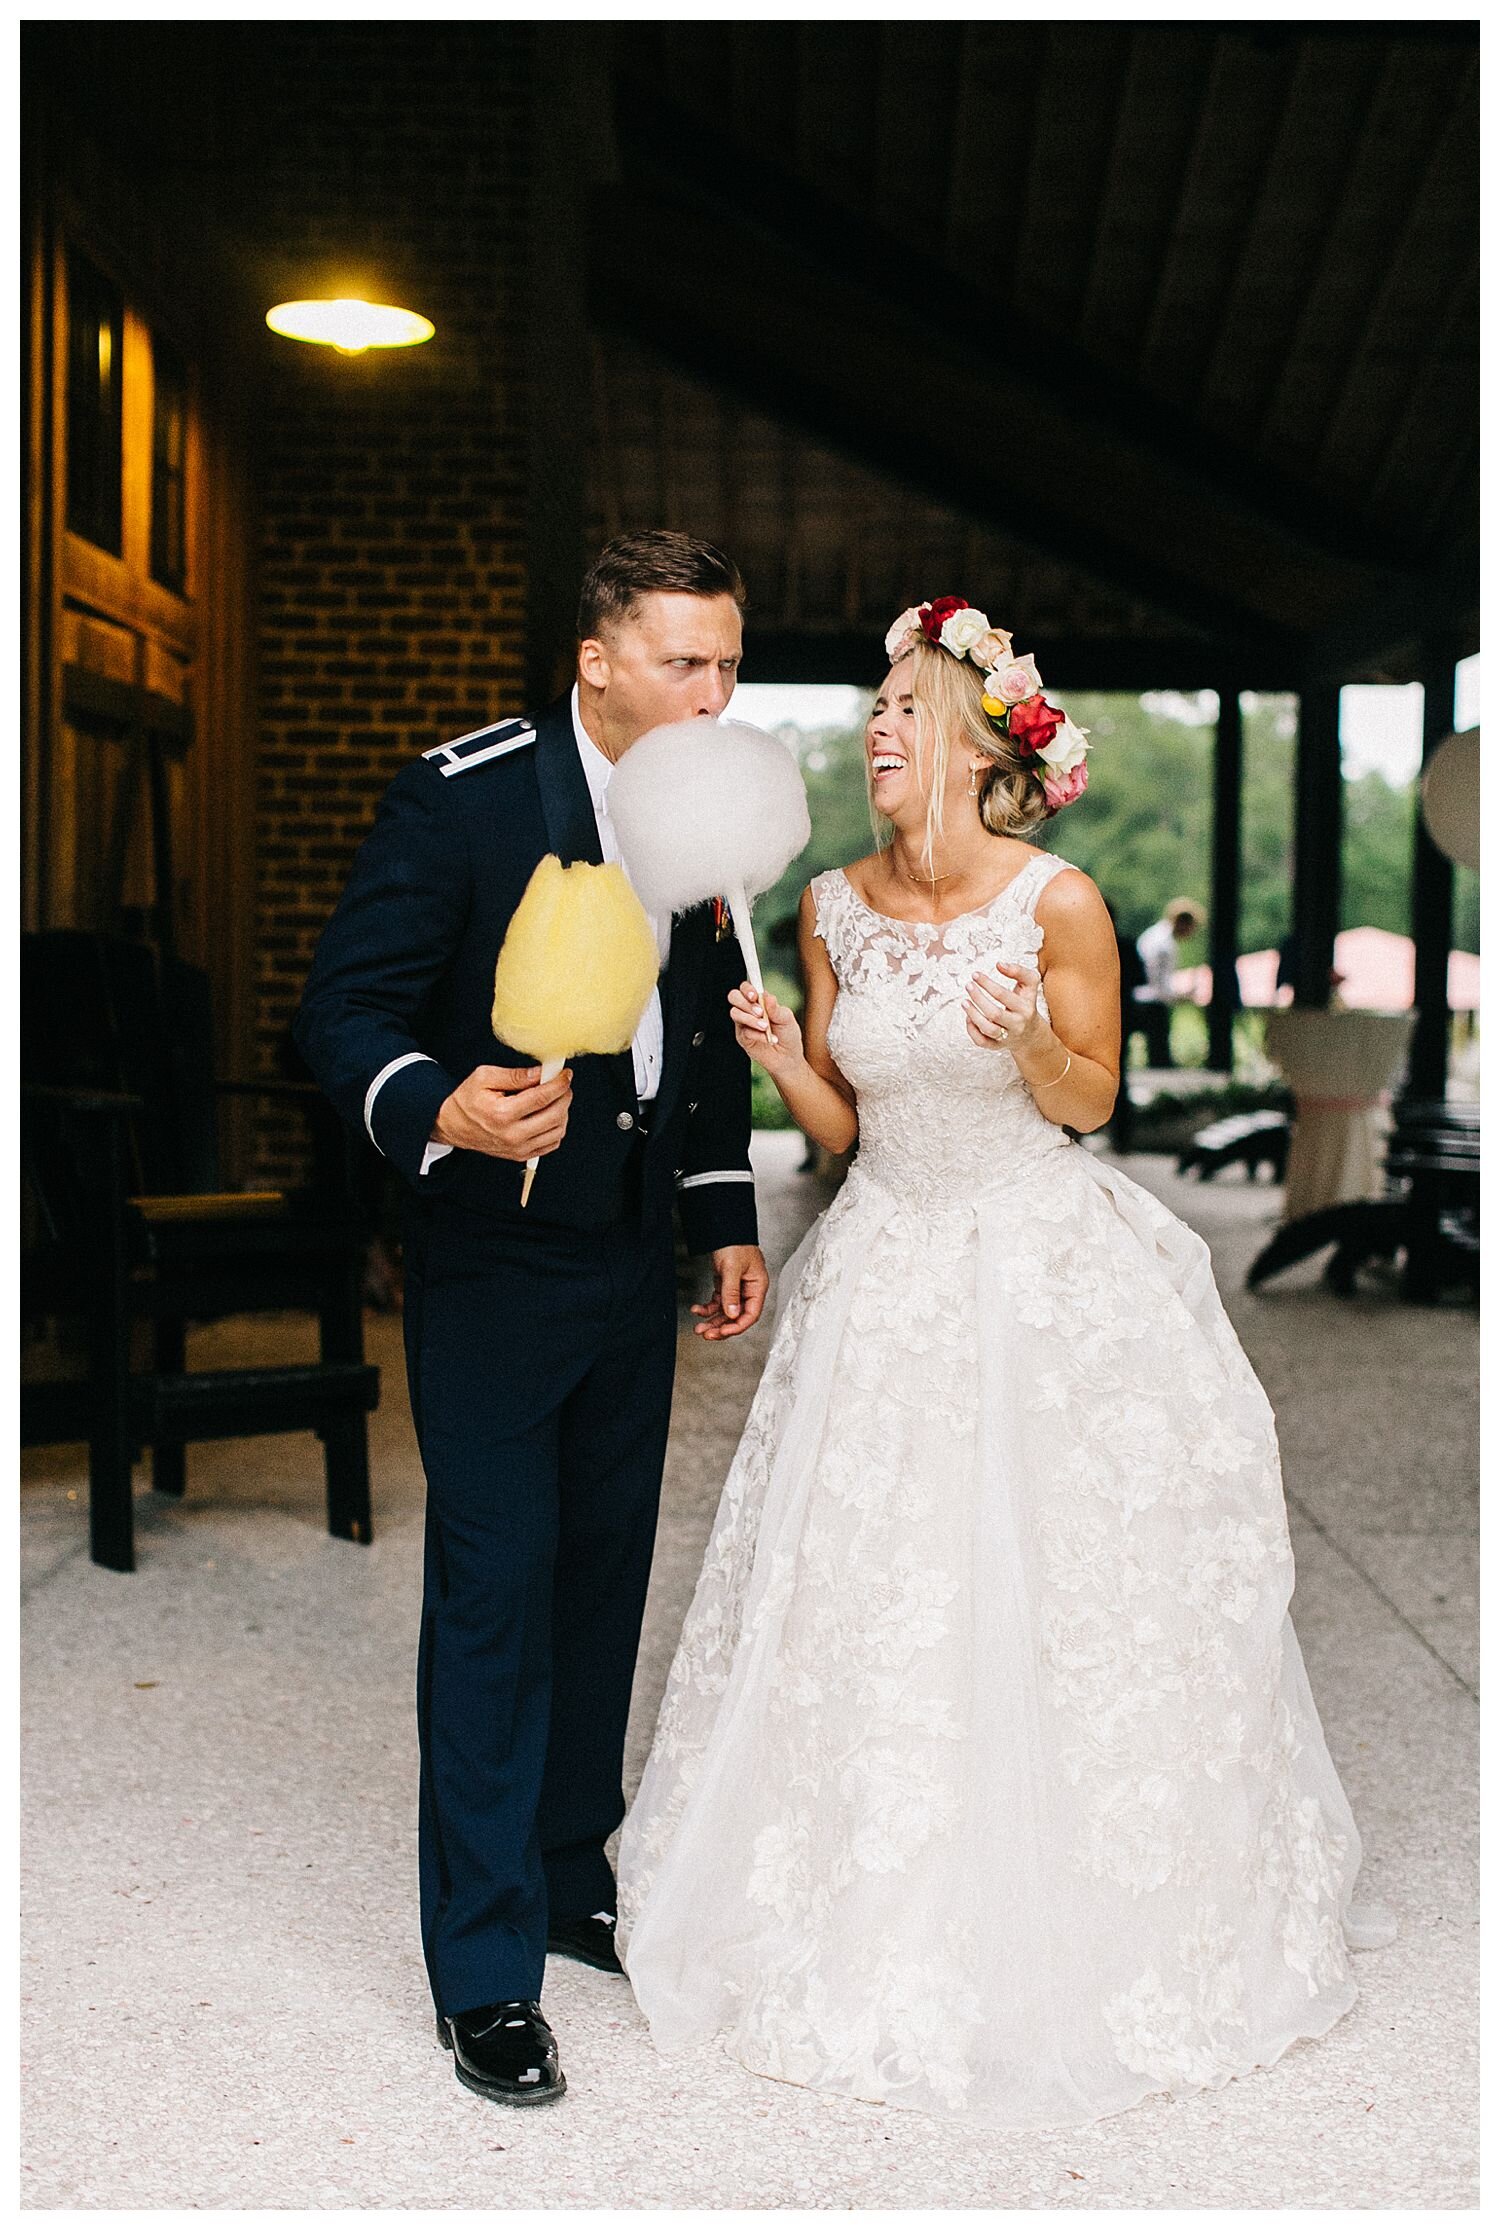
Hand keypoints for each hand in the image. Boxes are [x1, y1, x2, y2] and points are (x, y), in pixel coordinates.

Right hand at [432, 1064, 572, 1160]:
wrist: (454, 1126)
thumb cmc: (467, 1101)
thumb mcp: (484, 1077)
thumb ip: (515, 1075)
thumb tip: (541, 1072)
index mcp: (502, 1114)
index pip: (542, 1097)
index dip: (559, 1083)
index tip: (565, 1074)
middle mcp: (513, 1134)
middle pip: (556, 1115)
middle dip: (565, 1095)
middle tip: (561, 1084)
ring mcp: (519, 1148)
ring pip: (558, 1130)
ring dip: (563, 1111)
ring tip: (554, 1098)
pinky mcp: (522, 1155)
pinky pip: (552, 1143)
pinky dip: (557, 1128)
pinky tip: (548, 1115)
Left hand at [692, 1244, 768, 1340]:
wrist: (725, 1229)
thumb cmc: (735, 1244)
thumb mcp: (732, 1268)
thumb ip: (732, 1292)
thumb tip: (732, 1314)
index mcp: (757, 1287)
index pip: (751, 1314)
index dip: (737, 1326)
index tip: (722, 1331)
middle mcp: (748, 1291)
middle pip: (737, 1317)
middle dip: (721, 1327)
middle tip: (706, 1334)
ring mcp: (737, 1289)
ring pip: (726, 1312)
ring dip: (712, 1321)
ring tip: (699, 1327)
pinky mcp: (725, 1286)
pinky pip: (717, 1303)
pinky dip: (707, 1308)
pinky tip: (697, 1310)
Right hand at [728, 984, 804, 1077]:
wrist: (788, 1057)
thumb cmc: (788, 1035)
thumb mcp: (787, 1019)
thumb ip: (776, 1008)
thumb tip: (767, 997)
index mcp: (760, 1001)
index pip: (746, 988)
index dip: (747, 989)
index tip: (755, 996)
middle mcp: (749, 1010)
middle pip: (734, 996)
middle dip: (746, 1003)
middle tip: (760, 1012)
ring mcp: (744, 1023)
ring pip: (735, 1013)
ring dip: (750, 1019)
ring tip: (765, 1027)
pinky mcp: (742, 1037)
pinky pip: (743, 1031)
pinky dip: (757, 1034)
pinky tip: (768, 1039)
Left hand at [964, 960, 1049, 1054]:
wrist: (1031, 1033)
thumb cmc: (1026, 1003)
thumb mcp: (1029, 986)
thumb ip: (1019, 971)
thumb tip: (999, 964)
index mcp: (1025, 1007)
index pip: (1003, 995)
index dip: (987, 983)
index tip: (975, 974)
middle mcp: (1017, 1023)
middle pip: (994, 1013)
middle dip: (978, 998)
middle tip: (968, 985)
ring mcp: (1007, 1036)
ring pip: (988, 1029)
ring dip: (973, 1014)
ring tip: (964, 1002)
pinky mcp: (997, 1046)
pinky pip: (982, 1041)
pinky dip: (972, 1030)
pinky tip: (968, 1017)